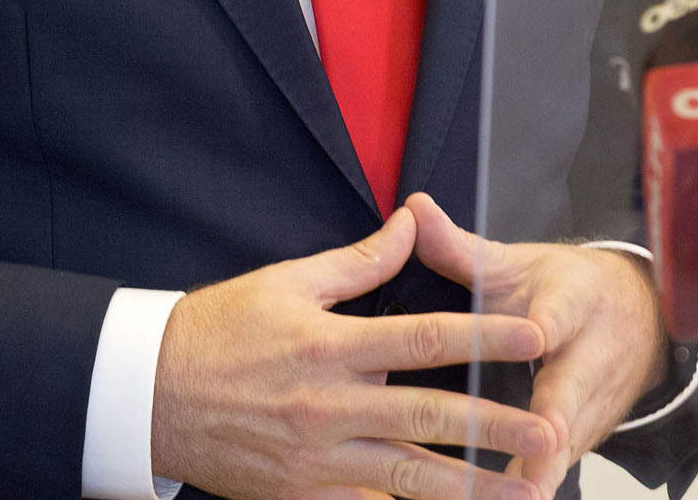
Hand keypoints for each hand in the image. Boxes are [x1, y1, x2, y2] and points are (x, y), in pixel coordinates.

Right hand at [151, 206, 561, 499]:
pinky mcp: (304, 494)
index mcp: (329, 346)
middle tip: (549, 430)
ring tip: (523, 491)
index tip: (532, 334)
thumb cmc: (217, 331)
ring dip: (470, 487)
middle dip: (495, 427)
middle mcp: (329, 407)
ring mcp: (317, 459)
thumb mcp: (286, 282)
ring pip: (409, 477)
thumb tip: (411, 223)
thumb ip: (358, 260)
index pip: (422, 339)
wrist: (148, 395)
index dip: (483, 337)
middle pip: (429, 418)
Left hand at [404, 193, 667, 497]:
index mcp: (572, 302)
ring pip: (570, 441)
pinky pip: (563, 463)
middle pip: (571, 393)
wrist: (638, 318)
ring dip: (545, 469)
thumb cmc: (564, 289)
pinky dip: (539, 483)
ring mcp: (595, 403)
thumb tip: (413, 209)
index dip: (547, 327)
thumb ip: (460, 247)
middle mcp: (590, 356)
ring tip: (516, 495)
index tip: (538, 339)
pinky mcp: (589, 435)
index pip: (559, 313)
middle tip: (539, 448)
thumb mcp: (516, 263)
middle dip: (554, 425)